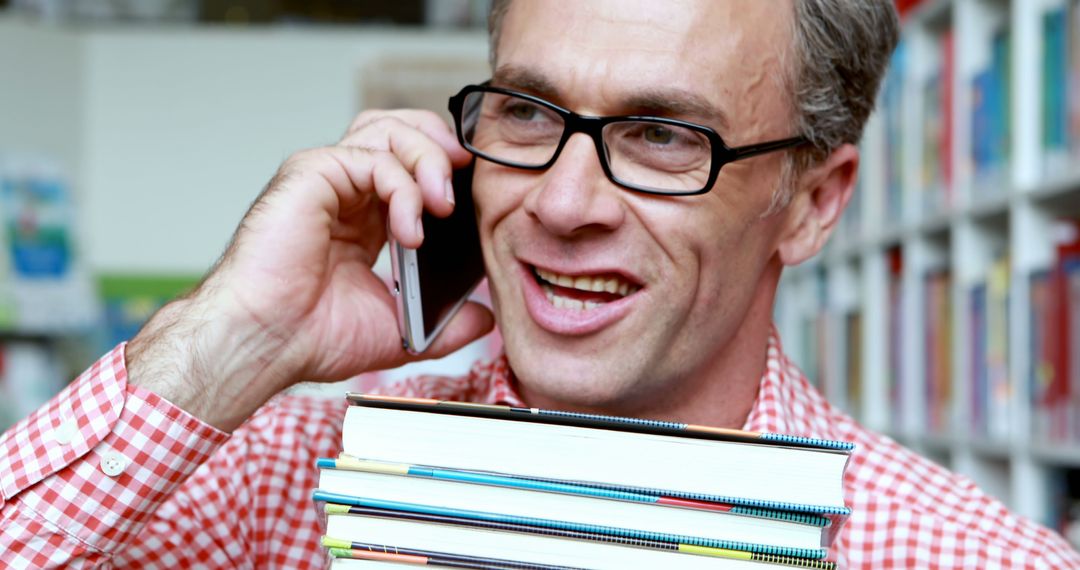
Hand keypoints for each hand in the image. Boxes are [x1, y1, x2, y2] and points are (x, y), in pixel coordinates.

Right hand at [126, 110, 494, 430]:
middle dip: (442, 147)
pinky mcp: (311, 174)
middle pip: (402, 129)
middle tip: (466, 184)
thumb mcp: (400, 330)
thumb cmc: (311, 337)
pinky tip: (411, 229)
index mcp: (365, 216)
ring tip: (443, 204)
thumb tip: (487, 319)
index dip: (447, 167)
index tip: (477, 195)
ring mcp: (326, 177)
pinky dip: (402, 187)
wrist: (265, 345)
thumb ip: (446, 323)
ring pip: (389, 130)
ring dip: (428, 160)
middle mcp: (345, 189)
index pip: (413, 162)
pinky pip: (371, 158)